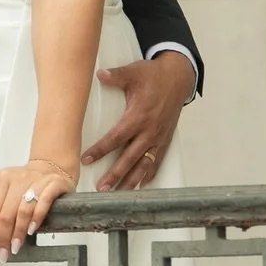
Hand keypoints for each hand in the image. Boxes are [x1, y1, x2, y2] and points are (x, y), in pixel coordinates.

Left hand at [0, 158, 77, 260]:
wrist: (48, 166)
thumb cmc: (20, 179)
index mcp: (1, 178)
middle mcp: (18, 178)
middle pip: (6, 214)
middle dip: (3, 237)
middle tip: (2, 253)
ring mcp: (36, 181)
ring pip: (23, 210)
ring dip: (18, 233)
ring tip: (15, 247)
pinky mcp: (53, 184)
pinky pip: (44, 202)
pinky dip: (36, 218)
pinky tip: (32, 230)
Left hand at [83, 52, 194, 190]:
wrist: (179, 78)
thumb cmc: (154, 76)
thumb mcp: (133, 72)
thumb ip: (116, 76)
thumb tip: (99, 74)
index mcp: (138, 116)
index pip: (116, 138)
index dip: (100, 150)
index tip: (86, 159)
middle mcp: (148, 131)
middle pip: (129, 158)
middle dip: (115, 174)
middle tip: (101, 188)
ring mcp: (158, 138)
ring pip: (143, 164)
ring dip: (131, 180)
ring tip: (119, 193)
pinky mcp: (165, 140)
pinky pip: (157, 161)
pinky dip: (149, 174)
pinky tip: (141, 185)